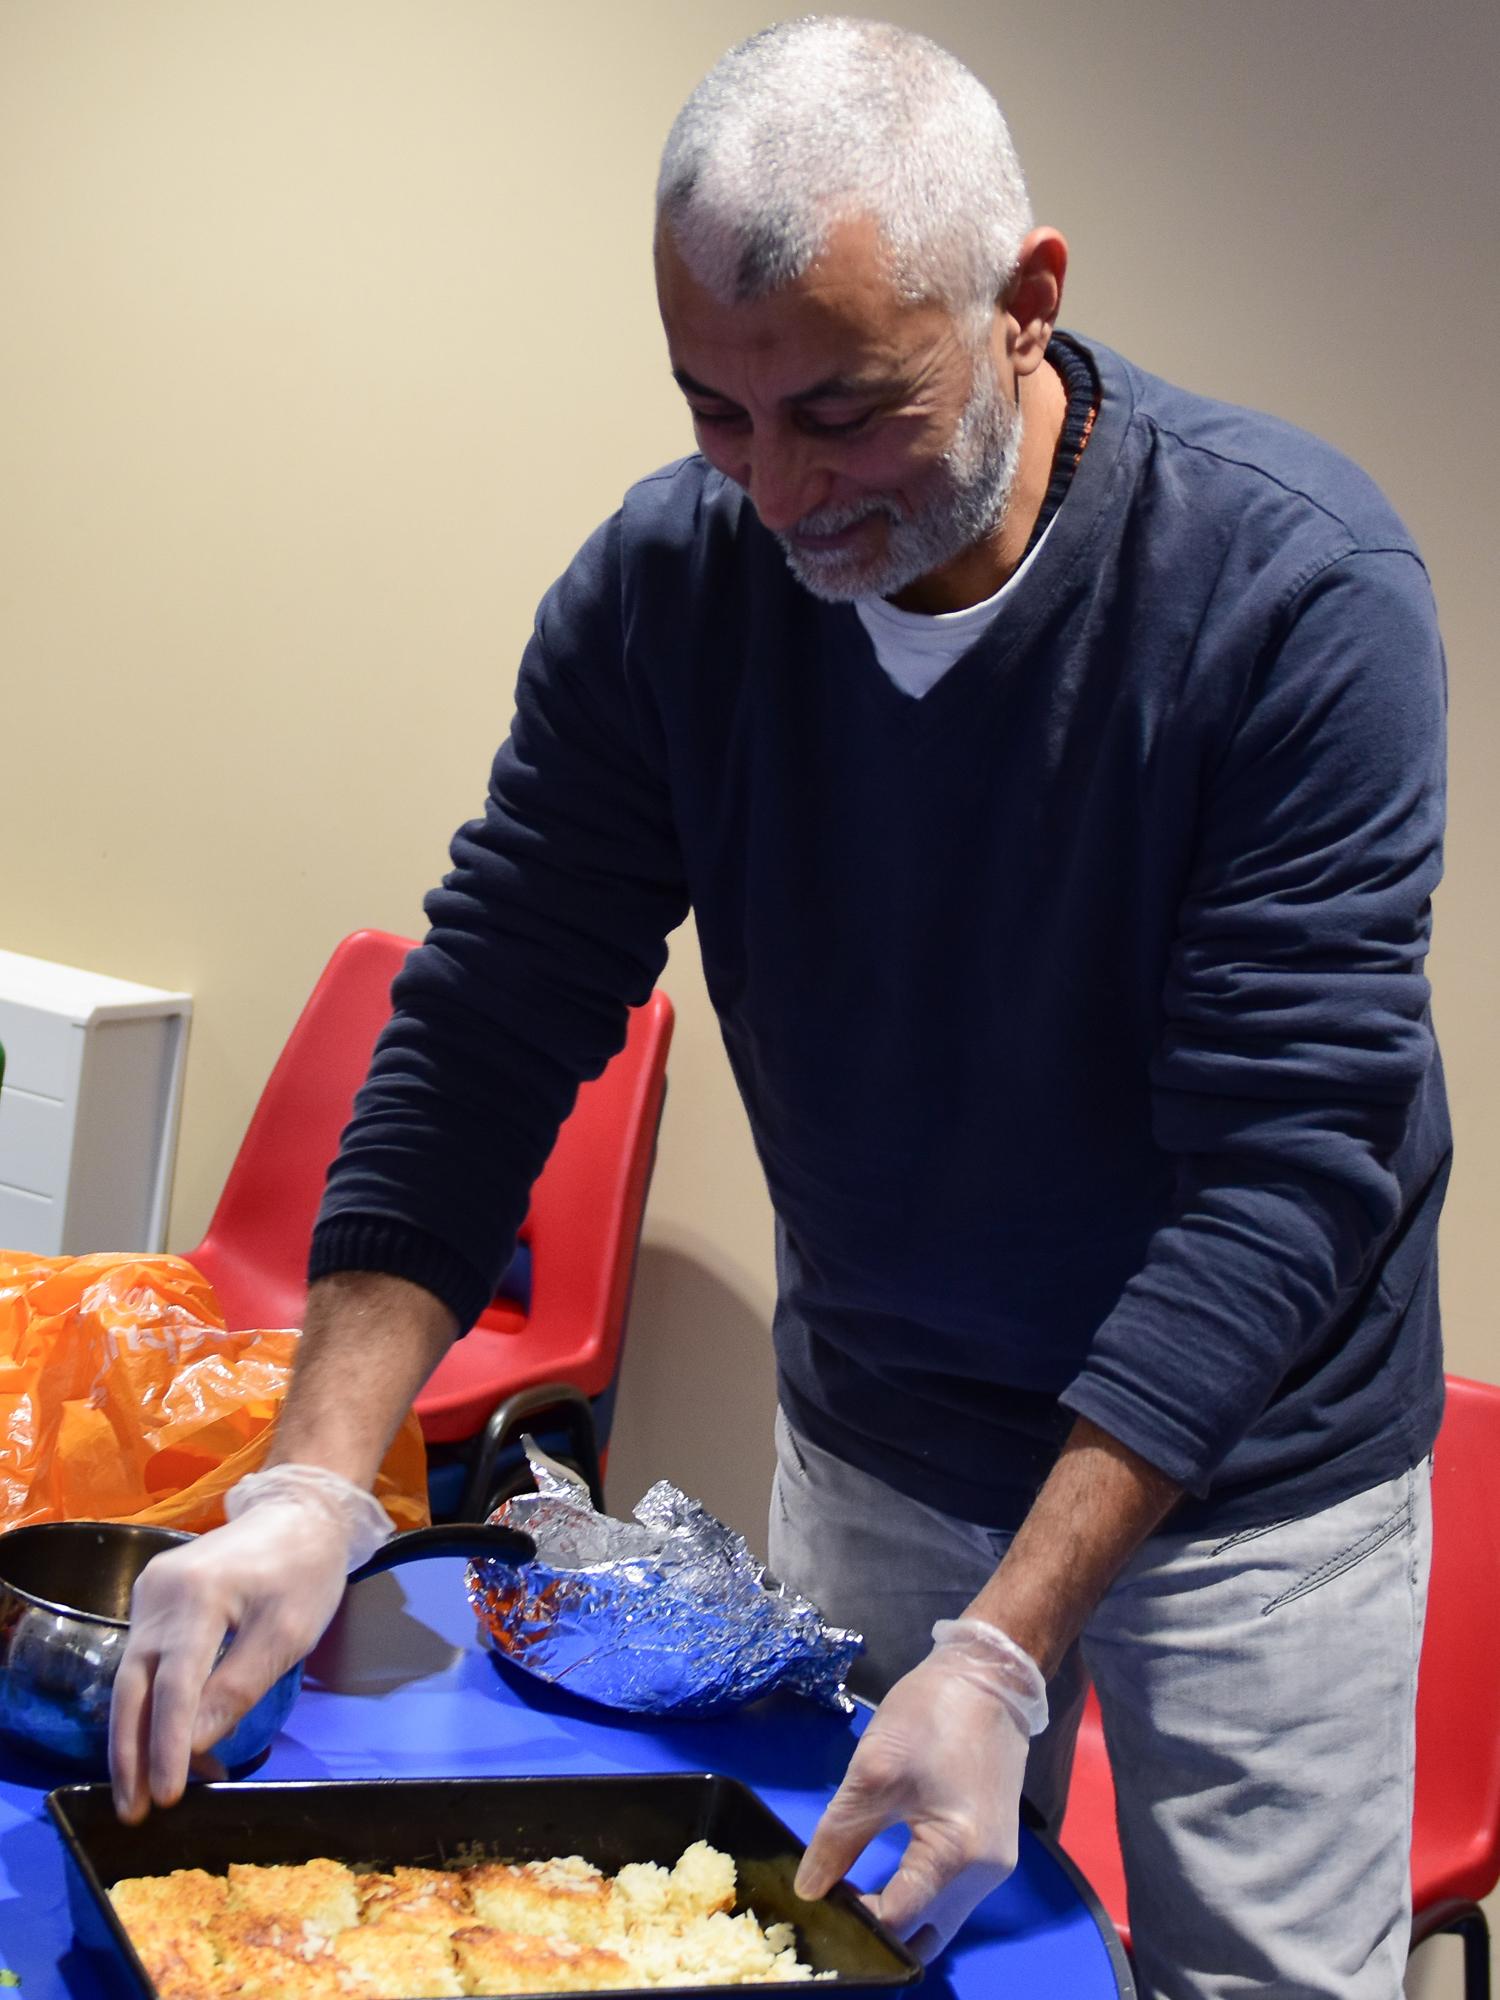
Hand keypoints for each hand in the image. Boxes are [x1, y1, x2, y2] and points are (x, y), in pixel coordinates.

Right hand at [108, 1465, 390, 1822]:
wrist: (299, 1512)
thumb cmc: (304, 1571)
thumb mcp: (287, 1634)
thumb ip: (237, 1688)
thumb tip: (193, 1744)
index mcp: (197, 1595)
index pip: (174, 1685)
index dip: (168, 1745)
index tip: (166, 1796)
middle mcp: (159, 1593)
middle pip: (134, 1686)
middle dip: (132, 1754)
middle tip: (134, 1811)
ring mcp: (150, 1594)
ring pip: (133, 1678)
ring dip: (141, 1736)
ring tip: (151, 1791)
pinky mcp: (154, 1600)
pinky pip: (146, 1662)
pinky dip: (154, 1705)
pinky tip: (170, 1743)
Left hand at [794, 1618, 1047, 1962]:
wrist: (989, 1677)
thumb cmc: (932, 1716)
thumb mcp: (873, 1771)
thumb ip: (839, 1836)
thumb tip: (810, 1889)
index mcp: (958, 1856)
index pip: (899, 1922)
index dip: (855, 1920)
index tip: (820, 1904)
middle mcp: (985, 1876)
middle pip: (926, 1937)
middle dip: (881, 1936)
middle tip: (837, 1912)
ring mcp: (994, 1866)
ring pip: (939, 1921)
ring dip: (900, 1919)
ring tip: (854, 1897)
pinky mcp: (992, 1850)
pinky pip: (949, 1897)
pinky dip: (918, 1899)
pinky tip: (885, 1881)